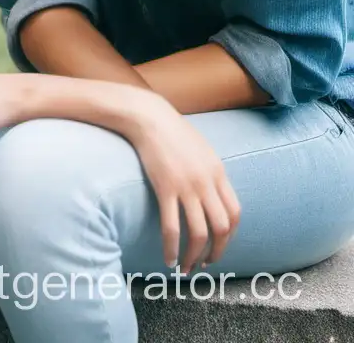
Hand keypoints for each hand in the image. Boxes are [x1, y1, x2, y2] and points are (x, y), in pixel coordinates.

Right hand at [126, 95, 241, 274]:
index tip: (218, 247)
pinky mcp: (164, 188)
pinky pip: (171, 226)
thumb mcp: (200, 149)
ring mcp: (186, 186)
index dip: (229, 236)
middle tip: (205, 264)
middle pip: (221, 227)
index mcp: (218, 173)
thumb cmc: (171, 130)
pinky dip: (171, 247)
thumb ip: (209, 171)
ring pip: (198, 232)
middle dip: (216, 251)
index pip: (235, 213)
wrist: (148, 116)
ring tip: (186, 268)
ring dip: (194, 256)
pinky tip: (168, 258)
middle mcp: (206, 182)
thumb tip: (211, 192)